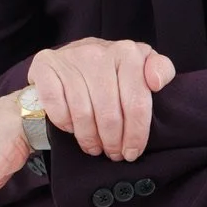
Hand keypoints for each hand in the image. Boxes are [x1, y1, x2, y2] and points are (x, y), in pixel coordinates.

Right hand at [27, 37, 176, 162]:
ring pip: (83, 114)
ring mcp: (70, 58)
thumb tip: (156, 82)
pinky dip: (65, 124)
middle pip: (110, 114)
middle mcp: (98, 52)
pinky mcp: (45, 67)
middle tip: (114, 154)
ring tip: (95, 147)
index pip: (137, 103)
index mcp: (128, 52)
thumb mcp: (141, 65)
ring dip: (90, 139)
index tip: (133, 151)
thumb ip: (161, 70)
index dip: (136, 134)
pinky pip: (57, 107)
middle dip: (113, 142)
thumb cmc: (112, 70)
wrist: (72, 57)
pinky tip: (72, 129)